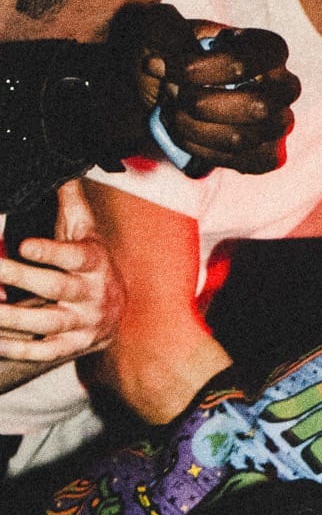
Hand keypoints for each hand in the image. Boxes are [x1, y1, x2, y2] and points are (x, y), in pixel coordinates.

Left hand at [0, 180, 124, 367]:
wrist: (116, 313)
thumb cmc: (92, 264)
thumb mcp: (87, 231)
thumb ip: (71, 202)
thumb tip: (63, 165)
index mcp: (94, 263)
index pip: (74, 257)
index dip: (50, 251)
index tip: (24, 245)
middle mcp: (91, 295)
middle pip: (56, 288)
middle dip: (20, 279)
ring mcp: (82, 323)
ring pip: (47, 322)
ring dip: (12, 317)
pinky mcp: (72, 346)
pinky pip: (44, 350)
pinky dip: (19, 348)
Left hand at [136, 12, 300, 174]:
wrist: (173, 84)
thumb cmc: (177, 52)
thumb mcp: (165, 29)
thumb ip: (164, 36)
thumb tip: (158, 64)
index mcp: (267, 48)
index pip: (251, 62)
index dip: (208, 69)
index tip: (173, 67)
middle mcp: (284, 87)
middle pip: (258, 107)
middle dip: (200, 103)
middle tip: (170, 91)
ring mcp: (280, 123)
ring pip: (242, 139)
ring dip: (193, 126)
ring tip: (170, 110)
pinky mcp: (268, 154)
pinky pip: (240, 161)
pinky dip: (201, 149)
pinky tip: (181, 132)